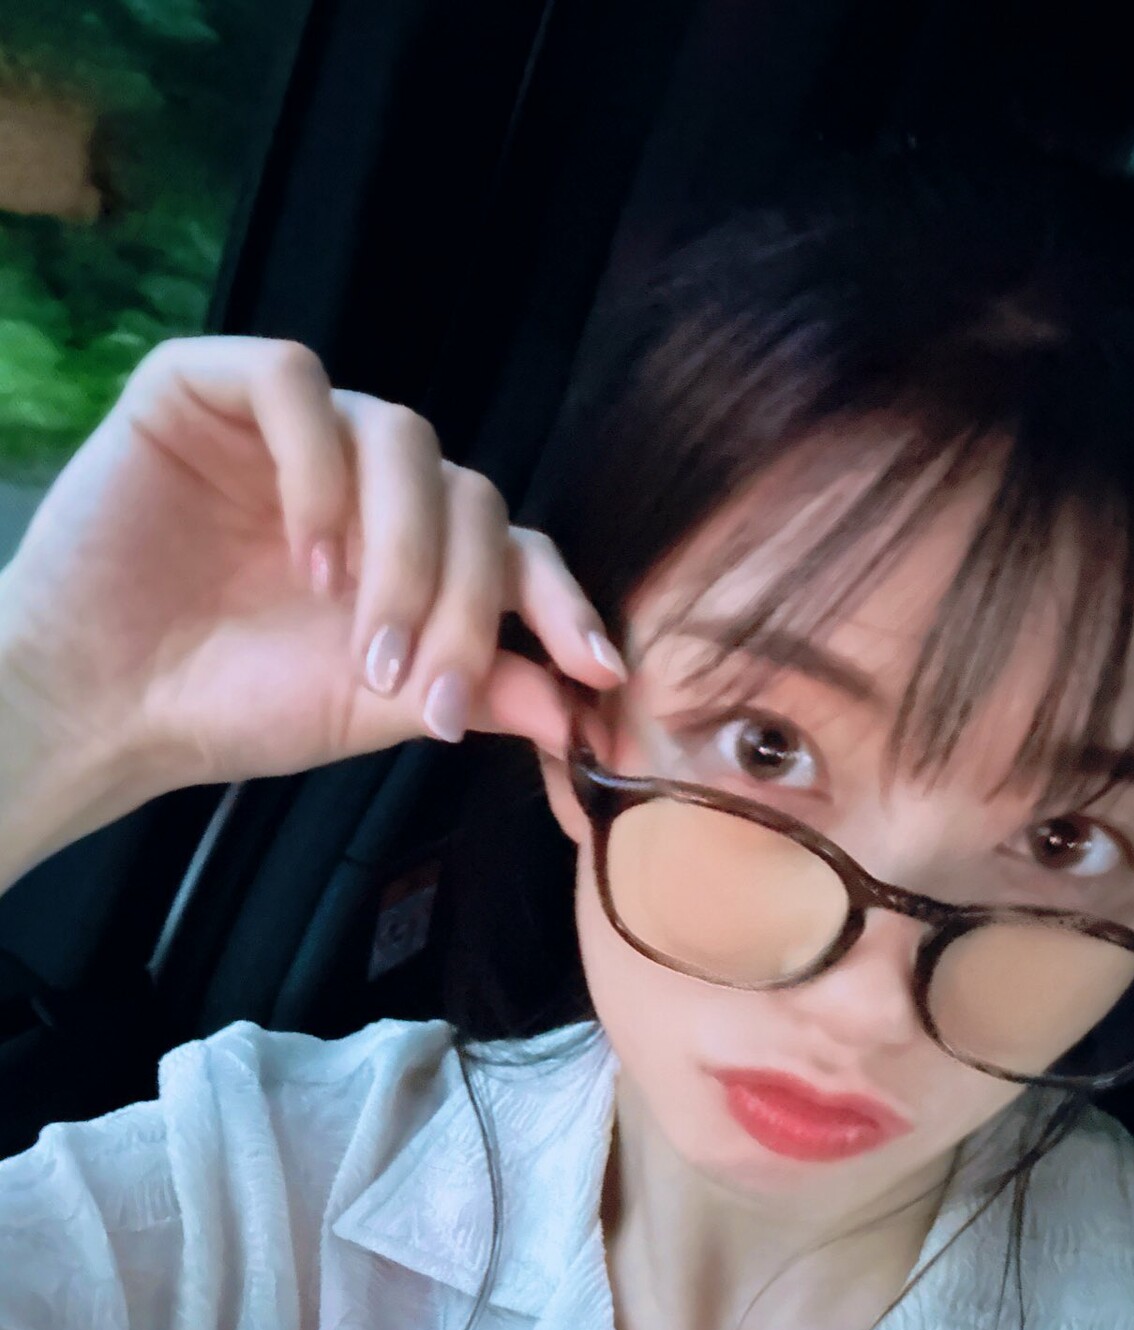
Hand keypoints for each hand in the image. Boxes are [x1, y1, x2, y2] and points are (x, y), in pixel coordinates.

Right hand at [0, 333, 625, 805]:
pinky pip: (295, 382)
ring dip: (397, 542)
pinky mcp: (209, 386)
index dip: (563, 602)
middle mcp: (367, 482)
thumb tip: (584, 713)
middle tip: (416, 680)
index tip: (599, 668)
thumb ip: (475, 690)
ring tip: (348, 622)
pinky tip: (303, 553)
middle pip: (469, 495)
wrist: (104, 702)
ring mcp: (296, 431)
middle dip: (459, 596)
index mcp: (414, 550)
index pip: (513, 549)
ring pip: (402, 436)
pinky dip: (316, 469)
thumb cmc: (231, 703)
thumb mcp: (374, 709)